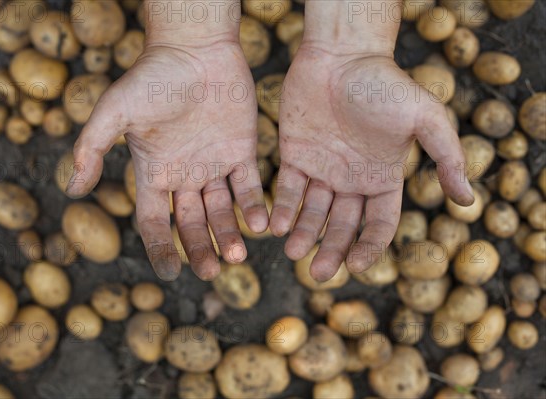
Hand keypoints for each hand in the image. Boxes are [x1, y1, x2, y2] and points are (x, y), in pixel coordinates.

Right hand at [67, 42, 267, 280]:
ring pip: (221, 211)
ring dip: (229, 234)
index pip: (154, 221)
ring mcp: (213, 165)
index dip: (161, 248)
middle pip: (191, 224)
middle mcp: (184, 176)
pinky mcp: (241, 152)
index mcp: (154, 172)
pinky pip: (248, 186)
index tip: (171, 272)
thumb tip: (70, 190)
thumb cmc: (152, 77)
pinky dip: (254, 206)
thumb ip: (92, 149)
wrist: (195, 48)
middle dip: (200, 249)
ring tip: (238, 256)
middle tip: (212, 271)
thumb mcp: (114, 112)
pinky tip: (261, 224)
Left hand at [270, 46, 473, 280]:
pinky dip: (283, 209)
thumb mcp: (425, 118)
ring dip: (304, 234)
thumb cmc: (385, 84)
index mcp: (382, 178)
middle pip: (342, 226)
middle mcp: (352, 180)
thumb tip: (468, 201)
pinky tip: (276, 226)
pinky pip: (288, 190)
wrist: (341, 54)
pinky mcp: (295, 156)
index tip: (354, 266)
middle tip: (317, 274)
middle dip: (331, 250)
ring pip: (313, 213)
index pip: (379, 224)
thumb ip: (446, 157)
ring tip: (293, 252)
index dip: (369, 247)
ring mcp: (322, 170)